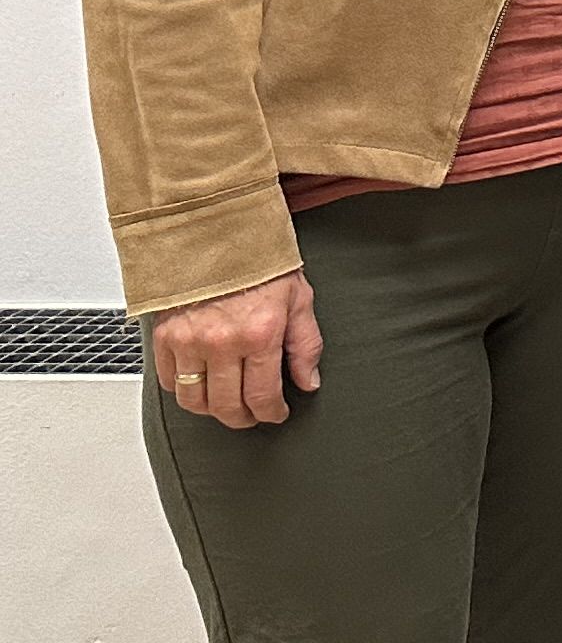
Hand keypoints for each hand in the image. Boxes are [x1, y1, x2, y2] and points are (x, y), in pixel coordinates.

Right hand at [149, 271, 320, 429]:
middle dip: (243, 418)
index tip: (276, 413)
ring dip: (212, 410)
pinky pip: (170, 381)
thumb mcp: (299, 297)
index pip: (263, 395)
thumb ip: (306, 344)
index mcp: (259, 333)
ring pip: (194, 400)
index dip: (271, 412)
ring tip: (226, 405)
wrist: (217, 232)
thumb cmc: (259, 260)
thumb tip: (308, 381)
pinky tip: (201, 384)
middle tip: (252, 416)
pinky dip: (184, 390)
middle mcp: (221, 342)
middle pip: (226, 405)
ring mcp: (188, 341)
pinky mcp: (163, 337)